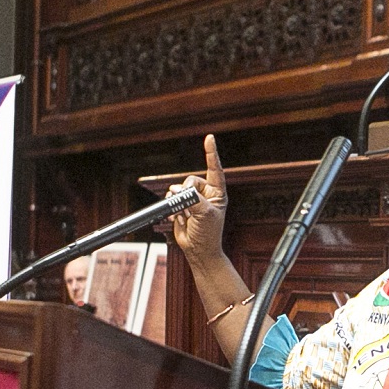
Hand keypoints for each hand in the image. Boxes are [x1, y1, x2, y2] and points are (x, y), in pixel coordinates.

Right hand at [169, 135, 229, 261]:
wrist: (198, 250)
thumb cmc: (208, 234)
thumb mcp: (205, 213)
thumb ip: (193, 198)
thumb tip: (180, 190)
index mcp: (217, 193)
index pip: (214, 169)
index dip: (211, 153)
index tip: (209, 138)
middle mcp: (205, 194)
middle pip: (189, 180)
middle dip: (185, 193)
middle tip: (188, 208)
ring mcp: (193, 200)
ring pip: (178, 190)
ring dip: (178, 203)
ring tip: (185, 216)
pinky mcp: (182, 207)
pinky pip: (171, 199)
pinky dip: (172, 209)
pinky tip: (178, 219)